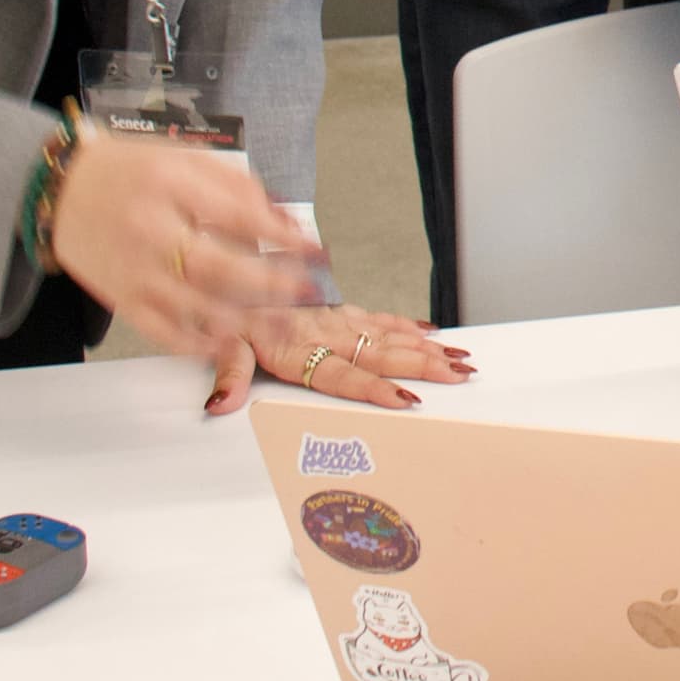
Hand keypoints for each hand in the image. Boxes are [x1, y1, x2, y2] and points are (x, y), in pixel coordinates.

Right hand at [47, 128, 327, 362]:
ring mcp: (132, 269)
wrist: (60, 190)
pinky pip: (162, 329)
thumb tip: (285, 220)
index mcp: (169, 184)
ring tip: (280, 326)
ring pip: (193, 305)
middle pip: (216, 267)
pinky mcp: (120, 297)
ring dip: (243, 320)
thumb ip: (237, 186)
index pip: (236, 214)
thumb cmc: (129, 171)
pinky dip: (196, 341)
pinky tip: (227, 341)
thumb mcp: (184, 158)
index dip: (281, 236)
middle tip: (304, 291)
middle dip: (269, 284)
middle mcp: (148, 228)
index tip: (314, 250)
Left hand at [203, 304, 477, 415]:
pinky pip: (381, 319)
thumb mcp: (221, 347)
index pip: (345, 375)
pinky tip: (431, 334)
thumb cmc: (233, 314)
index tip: (405, 399)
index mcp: (300, 348)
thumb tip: (220, 404)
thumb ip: (227, 376)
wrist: (237, 276)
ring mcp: (338, 322)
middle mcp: (327, 334)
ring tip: (459, 359)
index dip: (375, 389)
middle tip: (457, 375)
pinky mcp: (341, 313)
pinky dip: (408, 326)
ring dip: (426, 349)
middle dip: (424, 366)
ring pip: (390, 337)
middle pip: (382, 355)